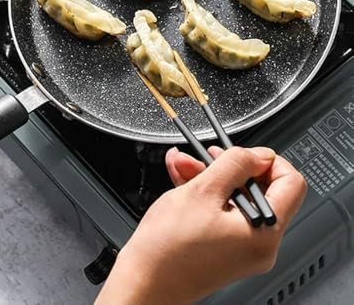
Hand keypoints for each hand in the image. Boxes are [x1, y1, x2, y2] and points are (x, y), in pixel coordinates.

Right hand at [96, 146, 306, 304]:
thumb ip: (235, 165)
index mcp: (265, 232)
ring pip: (235, 198)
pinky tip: (183, 178)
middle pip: (259, 189)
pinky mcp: (225, 250)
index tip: (244, 153)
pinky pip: (222, 212)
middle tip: (207, 156)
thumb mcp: (202, 191)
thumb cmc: (168, 248)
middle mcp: (260, 244)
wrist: (144, 282)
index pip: (292, 183)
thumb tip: (259, 154)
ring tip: (183, 165)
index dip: (268, 161)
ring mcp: (242, 249)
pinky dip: (205, 193)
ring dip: (210, 176)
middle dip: (228, 166)